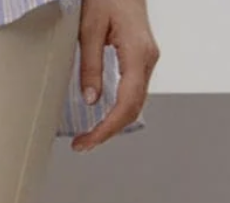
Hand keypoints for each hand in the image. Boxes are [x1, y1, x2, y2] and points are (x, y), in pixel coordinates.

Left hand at [70, 0, 160, 151]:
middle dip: (108, 131)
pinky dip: (118, 110)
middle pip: (134, 108)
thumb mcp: (89, 29)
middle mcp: (147, 58)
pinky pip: (133, 91)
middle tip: (82, 145)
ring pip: (135, 102)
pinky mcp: (140, 58)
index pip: (127, 103)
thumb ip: (90, 65)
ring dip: (113, 123)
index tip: (87, 141)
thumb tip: (91, 99)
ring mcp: (146, 59)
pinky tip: (101, 118)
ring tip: (89, 137)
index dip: (107, 128)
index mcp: (138, 53)